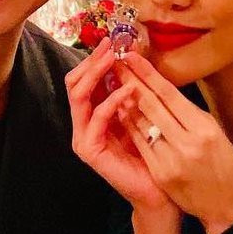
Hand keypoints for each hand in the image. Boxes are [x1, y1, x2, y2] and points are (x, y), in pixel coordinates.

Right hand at [66, 38, 173, 211]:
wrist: (157, 192)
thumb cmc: (152, 154)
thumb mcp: (140, 115)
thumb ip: (129, 92)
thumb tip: (130, 59)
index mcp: (92, 114)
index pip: (84, 79)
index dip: (94, 58)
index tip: (111, 40)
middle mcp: (82, 124)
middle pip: (75, 83)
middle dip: (92, 61)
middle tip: (109, 45)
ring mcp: (83, 137)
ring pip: (79, 95)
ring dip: (97, 74)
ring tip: (115, 59)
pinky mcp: (90, 150)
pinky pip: (96, 118)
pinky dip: (112, 101)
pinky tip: (129, 90)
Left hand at [116, 53, 232, 233]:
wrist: (227, 206)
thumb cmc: (224, 165)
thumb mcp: (215, 132)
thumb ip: (190, 112)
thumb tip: (165, 90)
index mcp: (203, 128)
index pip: (169, 94)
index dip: (148, 73)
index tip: (133, 56)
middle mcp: (187, 142)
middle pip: (152, 105)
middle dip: (132, 80)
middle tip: (117, 62)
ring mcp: (171, 159)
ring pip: (142, 123)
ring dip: (125, 100)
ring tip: (114, 81)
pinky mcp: (160, 173)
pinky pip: (140, 143)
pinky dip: (129, 124)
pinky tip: (119, 110)